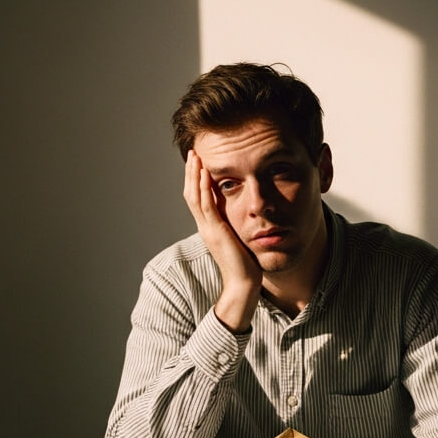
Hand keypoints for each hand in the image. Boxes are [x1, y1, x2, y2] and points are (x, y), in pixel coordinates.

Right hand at [182, 150, 260, 331]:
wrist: (244, 285)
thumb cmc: (246, 265)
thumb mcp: (239, 239)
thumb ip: (236, 226)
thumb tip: (243, 215)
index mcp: (209, 228)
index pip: (198, 199)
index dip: (196, 180)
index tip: (199, 163)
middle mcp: (205, 226)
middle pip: (191, 194)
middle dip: (192, 172)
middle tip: (192, 153)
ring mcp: (208, 229)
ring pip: (195, 196)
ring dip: (195, 175)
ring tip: (195, 156)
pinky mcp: (216, 231)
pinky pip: (206, 205)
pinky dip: (204, 188)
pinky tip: (205, 173)